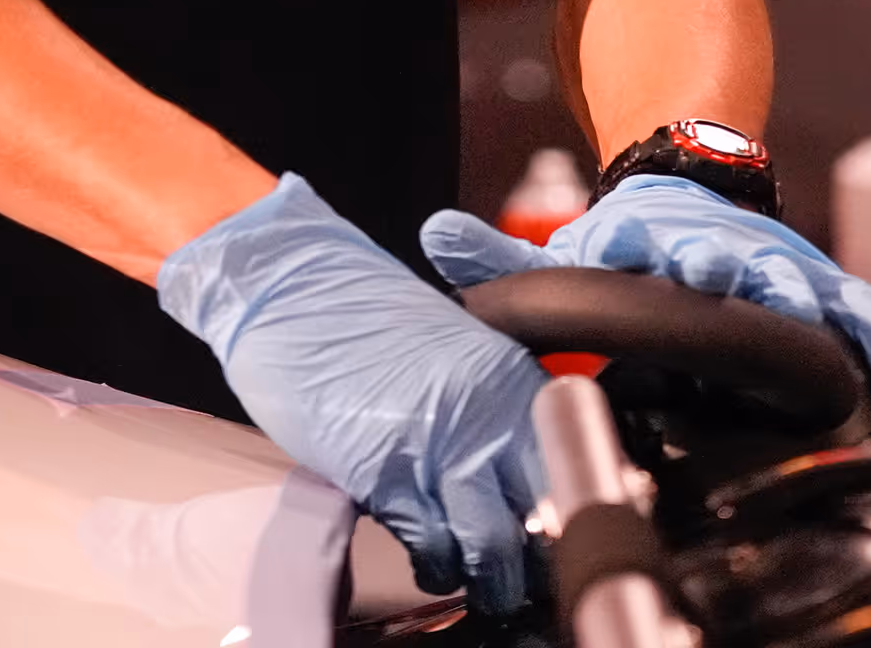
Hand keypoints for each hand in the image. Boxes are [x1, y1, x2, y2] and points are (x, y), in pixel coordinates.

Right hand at [158, 174, 549, 612]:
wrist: (293, 292)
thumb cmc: (367, 324)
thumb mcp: (456, 357)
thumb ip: (495, 414)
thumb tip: (528, 484)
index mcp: (514, 381)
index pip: (577, 467)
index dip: (577, 516)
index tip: (570, 539)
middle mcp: (489, 415)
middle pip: (546, 518)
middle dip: (538, 559)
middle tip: (523, 571)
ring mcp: (438, 446)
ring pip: (493, 549)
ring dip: (489, 579)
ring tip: (479, 579)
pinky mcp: (384, 475)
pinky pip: (431, 548)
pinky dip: (436, 566)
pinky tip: (432, 557)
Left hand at [422, 172, 870, 387]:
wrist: (688, 184)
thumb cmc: (629, 236)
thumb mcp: (566, 244)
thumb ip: (502, 252)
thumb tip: (436, 237)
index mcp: (658, 238)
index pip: (666, 245)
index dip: (677, 255)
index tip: (685, 262)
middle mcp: (720, 246)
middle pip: (743, 260)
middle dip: (750, 275)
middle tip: (756, 289)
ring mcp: (768, 261)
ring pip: (801, 282)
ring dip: (819, 308)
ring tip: (850, 345)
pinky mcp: (806, 282)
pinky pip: (844, 302)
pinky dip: (868, 324)